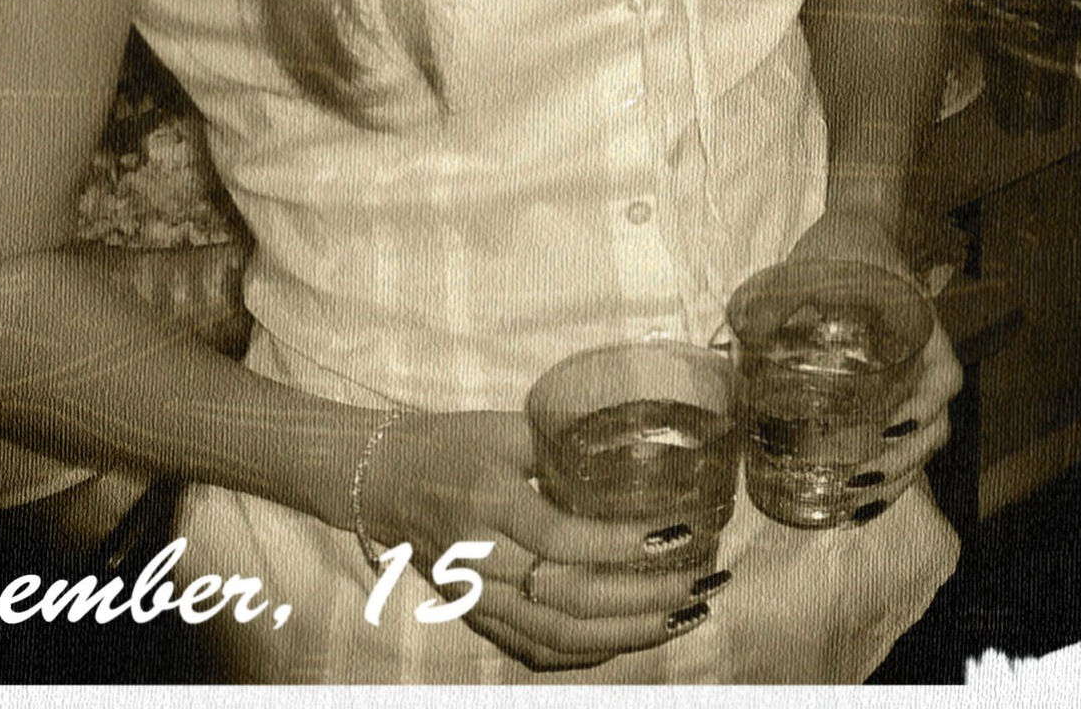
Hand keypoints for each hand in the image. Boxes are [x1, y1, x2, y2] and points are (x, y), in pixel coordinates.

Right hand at [359, 408, 716, 670]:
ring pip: (558, 634)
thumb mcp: (503, 428)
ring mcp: (476, 597)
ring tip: (682, 617)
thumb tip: (632, 453)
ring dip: (628, 633)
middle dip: (643, 598)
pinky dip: (587, 652)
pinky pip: (535, 649)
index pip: (562, 537)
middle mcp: (481, 559)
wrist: (383, 479)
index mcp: (488, 502)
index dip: (621, 543)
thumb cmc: (449, 443)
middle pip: (569, 597)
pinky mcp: (476, 617)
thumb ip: (561, 445)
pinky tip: (629, 639)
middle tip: (697, 583)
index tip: (676, 532)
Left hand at [782, 206, 963, 513]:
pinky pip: (895, 437)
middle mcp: (924, 361)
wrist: (857, 227)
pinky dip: (880, 470)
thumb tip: (750, 329)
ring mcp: (909, 379)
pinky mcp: (887, 390)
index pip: (945, 378)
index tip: (892, 429)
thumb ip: (788, 293)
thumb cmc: (846, 246)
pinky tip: (847, 500)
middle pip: (934, 426)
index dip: (925, 409)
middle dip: (902, 464)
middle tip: (858, 483)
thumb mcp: (820, 262)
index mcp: (922, 330)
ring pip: (919, 442)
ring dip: (894, 478)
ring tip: (852, 509)